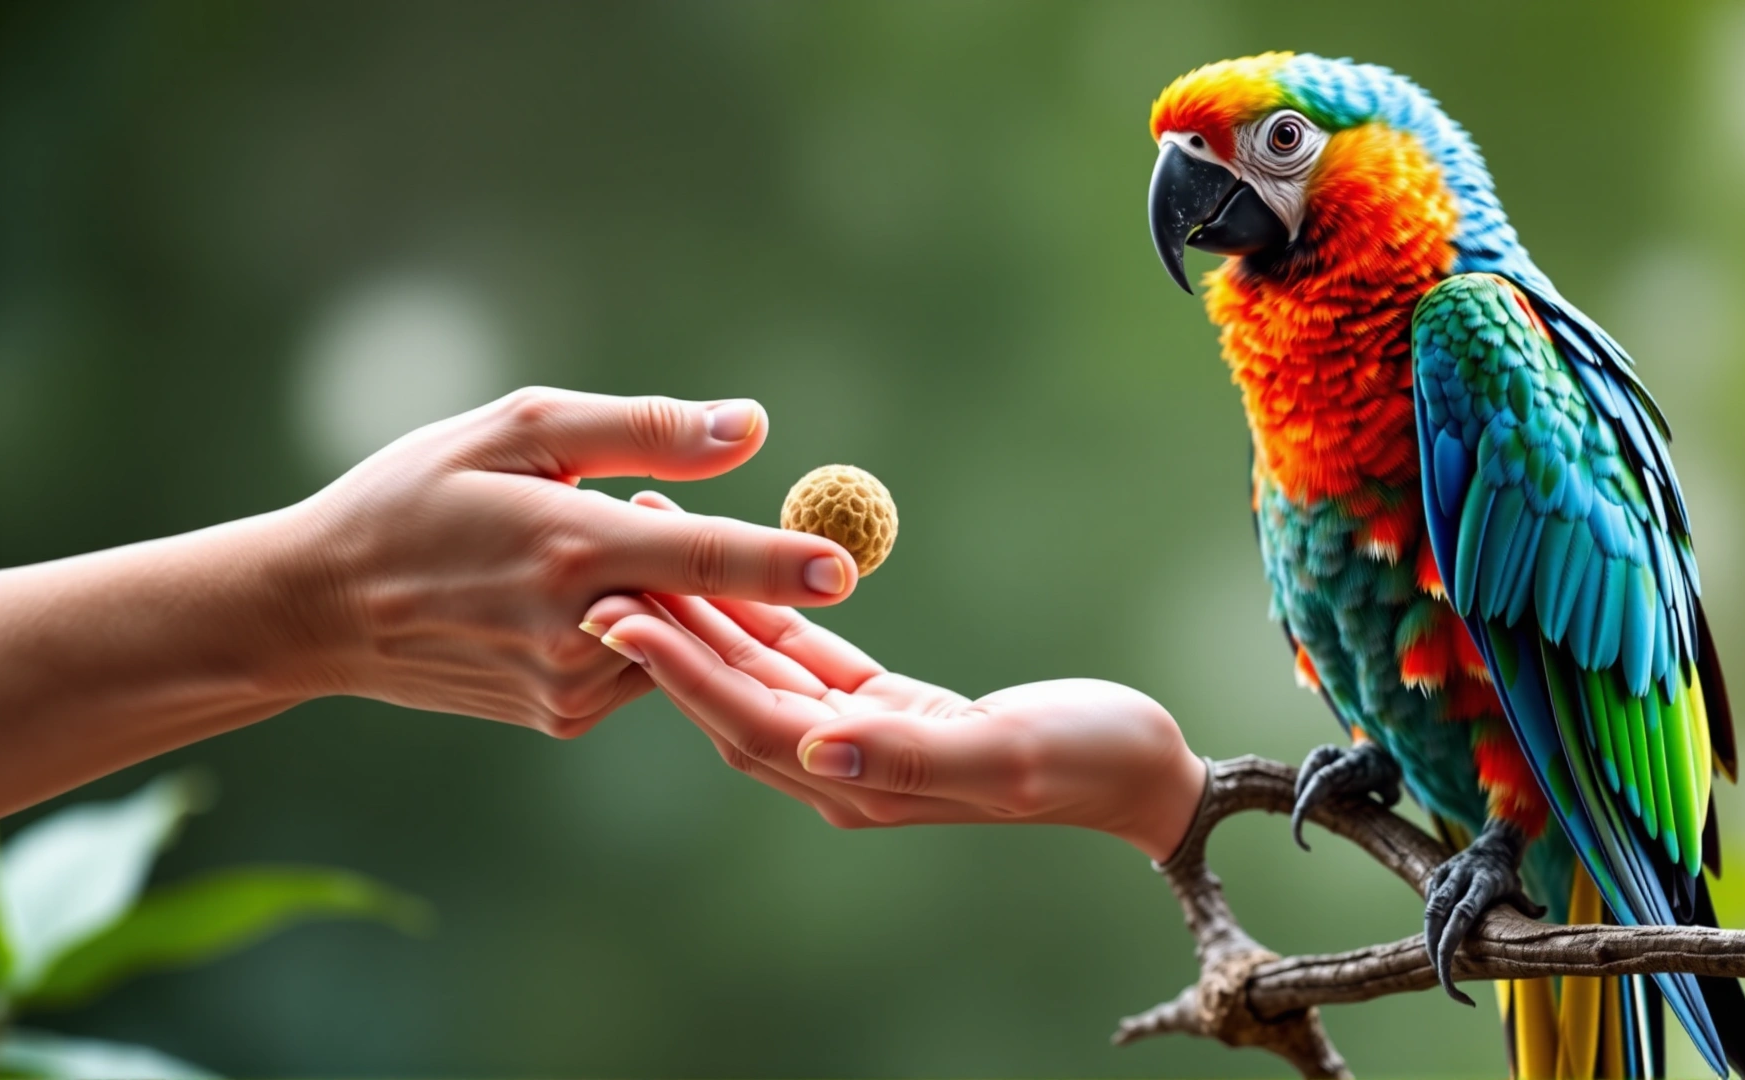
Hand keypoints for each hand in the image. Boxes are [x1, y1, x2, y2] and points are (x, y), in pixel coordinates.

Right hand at [272, 388, 858, 736]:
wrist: (323, 608)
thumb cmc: (417, 496)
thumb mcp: (517, 430)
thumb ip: (641, 432)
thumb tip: (750, 429)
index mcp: (566, 546)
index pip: (700, 557)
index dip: (777, 561)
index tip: (844, 562)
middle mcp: (576, 628)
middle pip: (706, 606)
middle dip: (755, 585)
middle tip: (802, 566)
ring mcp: (570, 685)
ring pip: (678, 636)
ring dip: (684, 597)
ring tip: (613, 553)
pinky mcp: (564, 716)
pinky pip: (643, 666)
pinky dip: (645, 628)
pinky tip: (593, 596)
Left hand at [579, 567, 1206, 860]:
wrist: (1142, 770)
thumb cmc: (1088, 761)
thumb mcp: (1007, 754)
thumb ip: (909, 753)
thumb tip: (812, 751)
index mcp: (858, 785)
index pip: (745, 721)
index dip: (680, 669)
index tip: (618, 612)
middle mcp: (841, 768)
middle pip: (730, 694)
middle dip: (667, 631)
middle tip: (602, 559)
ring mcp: (858, 738)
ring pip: (759, 670)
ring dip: (704, 613)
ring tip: (651, 543)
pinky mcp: (883, 705)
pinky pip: (804, 656)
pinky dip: (763, 613)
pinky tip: (731, 569)